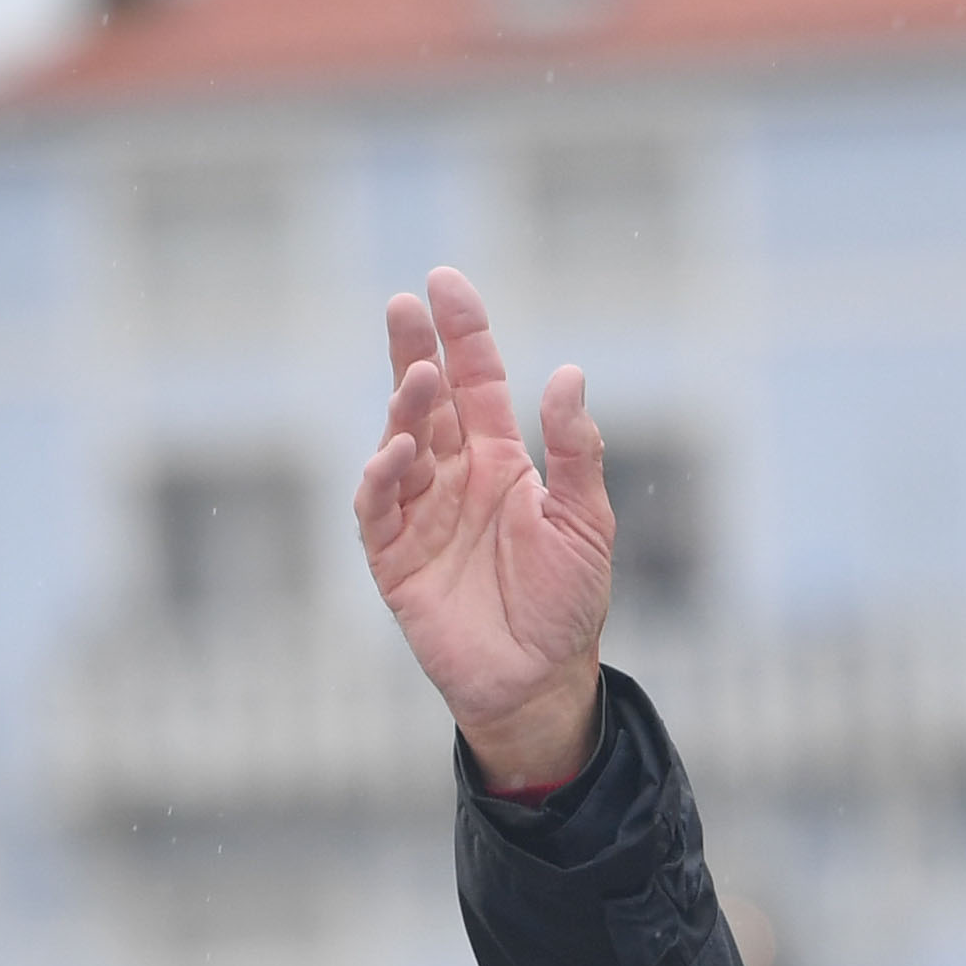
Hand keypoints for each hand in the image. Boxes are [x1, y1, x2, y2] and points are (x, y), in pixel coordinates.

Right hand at [354, 267, 611, 784]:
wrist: (541, 683)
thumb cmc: (567, 604)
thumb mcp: (588, 523)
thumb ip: (577, 452)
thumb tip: (569, 373)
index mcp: (501, 463)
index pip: (477, 383)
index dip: (462, 334)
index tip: (445, 282)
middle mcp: (454, 478)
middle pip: (427, 400)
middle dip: (414, 351)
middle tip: (405, 305)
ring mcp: (419, 514)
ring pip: (400, 444)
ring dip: (405, 408)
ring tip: (419, 376)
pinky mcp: (393, 557)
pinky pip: (378, 507)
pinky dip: (382, 476)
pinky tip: (396, 450)